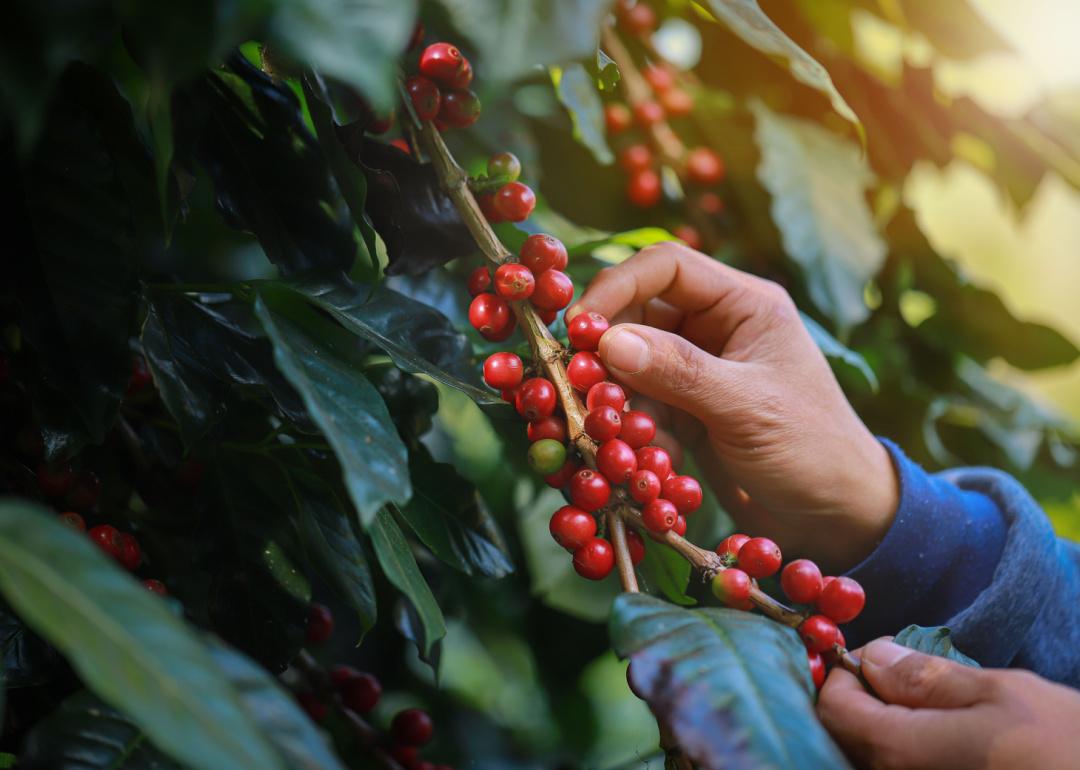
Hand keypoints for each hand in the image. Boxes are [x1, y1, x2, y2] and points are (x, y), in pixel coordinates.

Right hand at [568, 243, 896, 570]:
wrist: (836, 519)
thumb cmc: (811, 449)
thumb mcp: (746, 406)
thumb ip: (678, 370)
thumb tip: (607, 341)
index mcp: (743, 304)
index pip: (666, 267)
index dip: (617, 287)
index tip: (579, 326)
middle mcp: (716, 328)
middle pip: (638, 315)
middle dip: (603, 349)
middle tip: (576, 385)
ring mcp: (698, 371)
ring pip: (630, 363)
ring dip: (612, 394)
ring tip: (603, 428)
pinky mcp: (685, 411)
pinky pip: (639, 404)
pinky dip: (629, 427)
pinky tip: (638, 455)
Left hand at [818, 638, 1079, 768]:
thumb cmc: (1066, 748)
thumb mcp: (999, 694)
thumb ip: (924, 677)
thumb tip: (873, 658)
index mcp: (902, 754)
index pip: (833, 708)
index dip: (844, 673)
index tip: (877, 655)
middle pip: (845, 737)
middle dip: (862, 699)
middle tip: (901, 674)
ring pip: (869, 759)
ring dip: (883, 727)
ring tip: (928, 706)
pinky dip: (906, 751)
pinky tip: (940, 737)